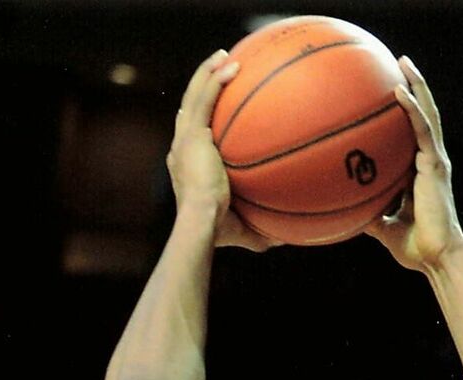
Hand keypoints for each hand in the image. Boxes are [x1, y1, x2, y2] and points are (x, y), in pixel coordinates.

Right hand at [167, 50, 275, 251]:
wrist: (201, 223)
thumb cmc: (215, 233)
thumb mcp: (240, 231)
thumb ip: (258, 232)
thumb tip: (282, 240)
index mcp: (185, 166)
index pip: (189, 136)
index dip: (197, 121)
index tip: (211, 112)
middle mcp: (180, 149)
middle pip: (188, 109)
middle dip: (201, 88)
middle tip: (218, 72)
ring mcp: (184, 139)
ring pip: (193, 95)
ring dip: (207, 73)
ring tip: (223, 56)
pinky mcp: (191, 134)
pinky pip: (203, 97)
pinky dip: (214, 79)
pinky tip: (231, 65)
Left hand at [363, 58, 462, 270]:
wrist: (437, 258)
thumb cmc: (415, 248)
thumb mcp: (384, 231)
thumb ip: (371, 217)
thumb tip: (347, 215)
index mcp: (420, 173)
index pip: (412, 136)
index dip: (404, 114)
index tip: (387, 94)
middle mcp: (430, 161)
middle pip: (423, 116)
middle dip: (413, 88)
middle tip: (399, 63)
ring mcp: (434, 161)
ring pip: (427, 114)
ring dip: (416, 86)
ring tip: (403, 62)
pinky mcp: (435, 165)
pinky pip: (423, 130)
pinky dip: (412, 110)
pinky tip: (399, 92)